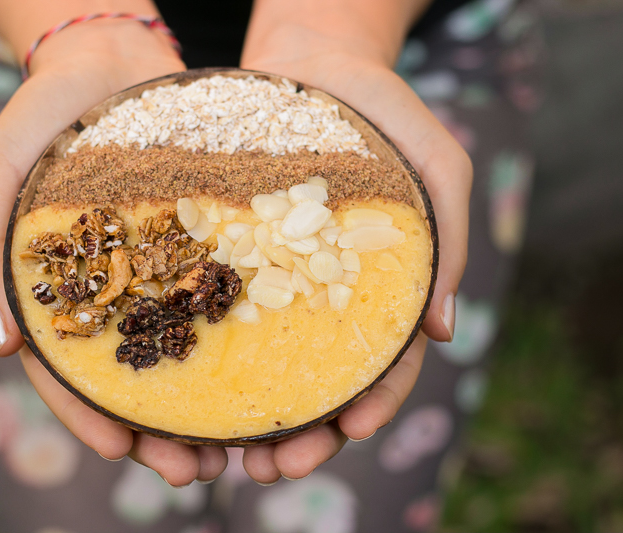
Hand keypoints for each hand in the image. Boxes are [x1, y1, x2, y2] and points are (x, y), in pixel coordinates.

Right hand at [0, 23, 226, 485]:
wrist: (110, 61)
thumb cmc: (41, 118)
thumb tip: (4, 345)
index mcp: (66, 294)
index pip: (73, 372)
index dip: (93, 416)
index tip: (124, 452)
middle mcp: (121, 293)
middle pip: (140, 378)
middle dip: (163, 433)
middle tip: (195, 471)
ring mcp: (166, 272)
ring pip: (190, 352)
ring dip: (210, 407)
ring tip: (238, 448)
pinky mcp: (208, 245)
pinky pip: (227, 299)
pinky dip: (244, 342)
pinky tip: (271, 373)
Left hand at [239, 4, 471, 482]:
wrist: (307, 62)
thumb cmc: (381, 111)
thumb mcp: (435, 163)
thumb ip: (445, 241)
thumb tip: (442, 332)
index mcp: (374, 288)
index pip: (381, 361)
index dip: (371, 400)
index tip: (351, 428)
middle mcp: (317, 296)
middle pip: (313, 381)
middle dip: (300, 432)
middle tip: (272, 467)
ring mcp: (270, 281)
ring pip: (257, 366)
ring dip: (242, 419)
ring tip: (218, 456)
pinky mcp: (224, 258)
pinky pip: (210, 313)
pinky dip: (199, 359)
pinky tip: (177, 390)